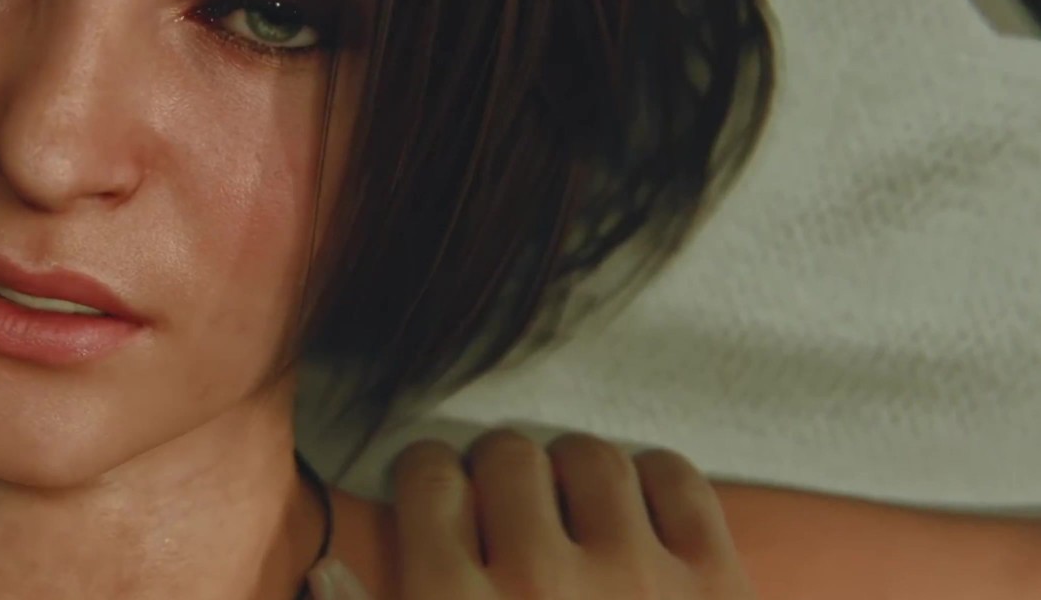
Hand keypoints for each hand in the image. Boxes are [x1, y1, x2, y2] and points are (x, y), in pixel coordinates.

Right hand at [316, 431, 756, 599]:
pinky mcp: (717, 583)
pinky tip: (633, 514)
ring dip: (570, 471)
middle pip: (506, 456)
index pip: (430, 479)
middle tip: (505, 500)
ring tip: (568, 503)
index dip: (430, 477)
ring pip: (589, 457)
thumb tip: (323, 572)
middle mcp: (542, 585)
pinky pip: (673, 477)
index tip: (440, 490)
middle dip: (497, 471)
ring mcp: (639, 580)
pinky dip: (651, 481)